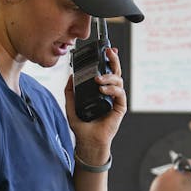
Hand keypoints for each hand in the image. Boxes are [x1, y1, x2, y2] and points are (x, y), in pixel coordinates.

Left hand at [65, 47, 126, 162]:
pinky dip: (112, 89)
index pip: (106, 71)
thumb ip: (70, 90)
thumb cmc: (82, 125)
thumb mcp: (71, 104)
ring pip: (118, 81)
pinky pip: (120, 94)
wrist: (87, 141)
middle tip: (109, 53)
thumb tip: (71, 75)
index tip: (107, 49)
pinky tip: (103, 89)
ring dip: (109, 77)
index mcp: (100, 89)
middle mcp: (110, 92)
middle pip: (115, 72)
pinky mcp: (120, 108)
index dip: (108, 60)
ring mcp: (115, 99)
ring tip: (98, 80)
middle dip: (113, 60)